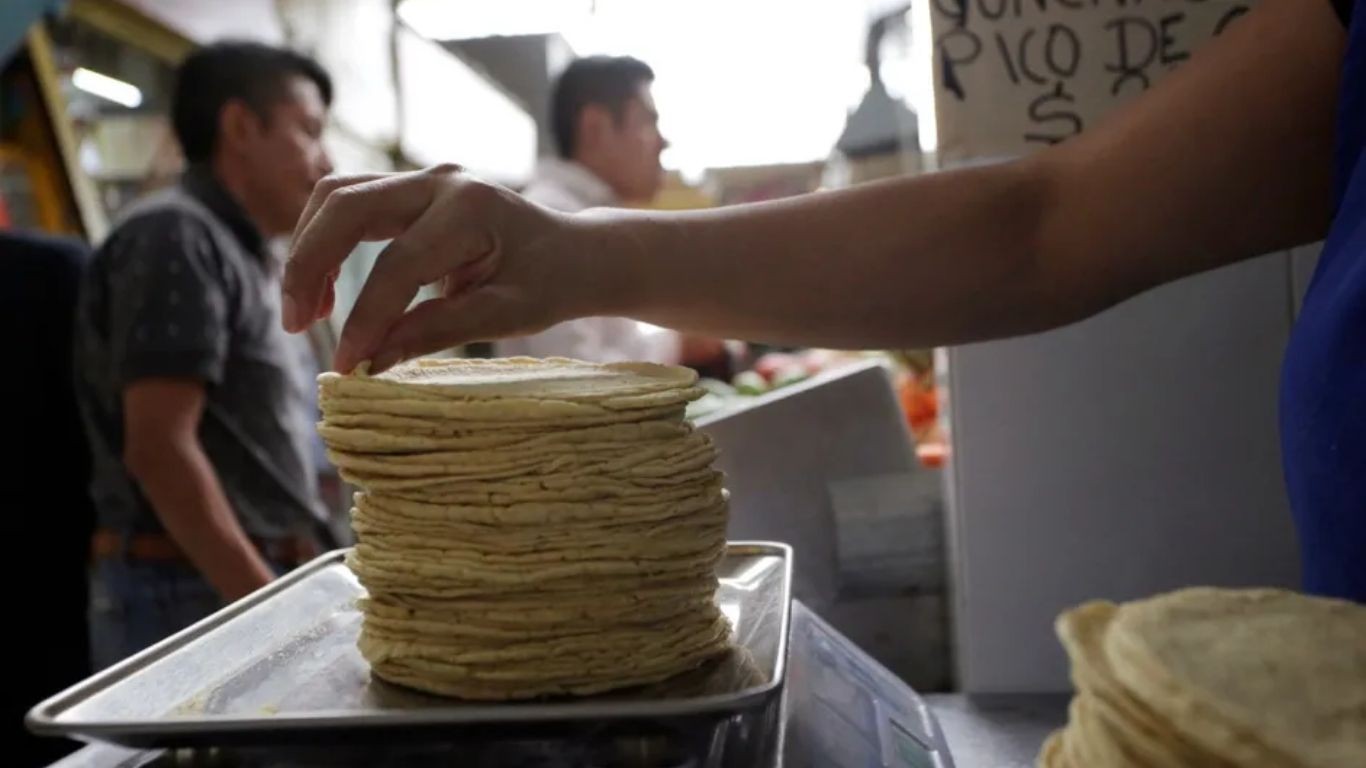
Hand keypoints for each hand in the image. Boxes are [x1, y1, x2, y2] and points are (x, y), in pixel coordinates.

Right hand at [282, 165, 588, 372]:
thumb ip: (439, 331)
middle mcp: (442, 181)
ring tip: (304, 314)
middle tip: (296, 325)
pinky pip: (350, 202)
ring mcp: (424, 178)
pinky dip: (324, 240)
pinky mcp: (410, 189)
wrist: (574, 252)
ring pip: (338, 195)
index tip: (347, 365)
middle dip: (309, 265)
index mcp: (472, 209)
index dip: (366, 318)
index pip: (398, 265)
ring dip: (308, 249)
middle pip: (348, 206)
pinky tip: (323, 291)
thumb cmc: (548, 284)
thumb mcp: (507, 316)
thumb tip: (372, 361)